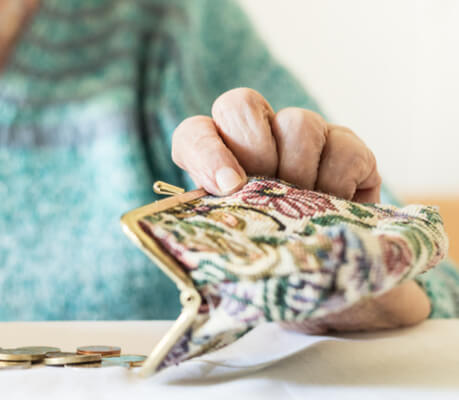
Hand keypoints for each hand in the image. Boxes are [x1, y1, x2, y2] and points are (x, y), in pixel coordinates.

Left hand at [171, 88, 428, 331]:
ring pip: (298, 122)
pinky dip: (339, 184)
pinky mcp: (348, 148)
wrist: (325, 276)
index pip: (194, 134)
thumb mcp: (236, 254)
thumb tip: (197, 260)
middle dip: (254, 150)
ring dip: (299, 171)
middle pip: (241, 106)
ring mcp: (304, 136)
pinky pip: (344, 148)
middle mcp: (257, 136)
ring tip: (302, 211)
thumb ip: (218, 241)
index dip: (207, 153)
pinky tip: (334, 209)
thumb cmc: (269, 261)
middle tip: (267, 192)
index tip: (226, 187)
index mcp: (215, 159)